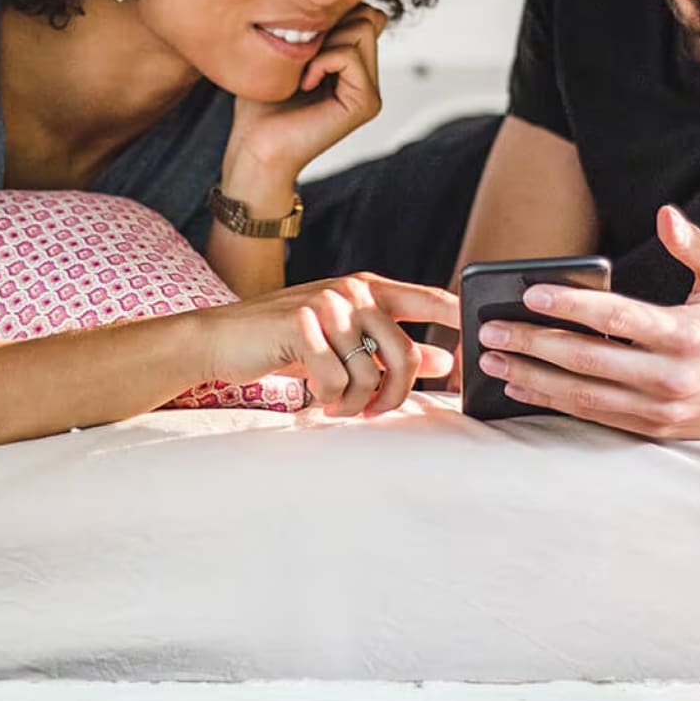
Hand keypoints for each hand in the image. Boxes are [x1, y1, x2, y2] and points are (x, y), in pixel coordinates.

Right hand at [198, 272, 456, 416]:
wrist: (222, 338)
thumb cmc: (287, 341)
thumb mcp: (344, 341)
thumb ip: (391, 346)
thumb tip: (443, 361)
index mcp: (369, 288)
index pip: (432, 299)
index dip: (460, 324)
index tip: (476, 353)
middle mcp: (353, 291)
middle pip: (408, 354)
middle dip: (397, 396)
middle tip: (375, 412)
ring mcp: (327, 305)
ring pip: (372, 374)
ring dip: (357, 404)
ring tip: (337, 405)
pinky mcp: (301, 324)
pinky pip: (337, 382)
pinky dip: (330, 401)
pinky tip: (316, 398)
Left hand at [224, 4, 386, 185]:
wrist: (255, 148)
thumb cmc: (261, 105)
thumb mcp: (286, 54)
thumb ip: (313, 28)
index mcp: (353, 67)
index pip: (365, 14)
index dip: (335, 15)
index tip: (302, 44)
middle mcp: (367, 79)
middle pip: (368, 16)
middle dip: (331, 25)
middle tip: (302, 59)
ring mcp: (370, 92)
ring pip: (363, 29)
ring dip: (324, 43)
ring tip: (303, 73)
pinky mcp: (366, 104)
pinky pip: (350, 56)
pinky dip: (321, 62)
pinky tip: (304, 84)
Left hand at [475, 206, 699, 438]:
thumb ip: (697, 245)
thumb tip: (666, 215)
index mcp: (690, 336)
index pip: (619, 319)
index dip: (573, 307)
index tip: (531, 293)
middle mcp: (673, 378)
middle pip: (590, 361)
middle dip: (534, 344)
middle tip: (489, 328)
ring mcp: (661, 411)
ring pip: (585, 396)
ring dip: (533, 377)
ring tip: (491, 358)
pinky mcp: (653, 430)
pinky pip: (594, 417)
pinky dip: (553, 402)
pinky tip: (520, 385)